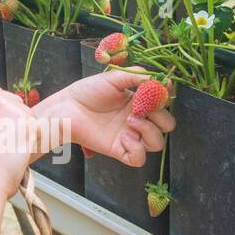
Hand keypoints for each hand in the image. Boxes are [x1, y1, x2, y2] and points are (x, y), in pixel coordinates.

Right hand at [0, 86, 41, 202]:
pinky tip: (13, 155)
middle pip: (13, 103)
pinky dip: (30, 144)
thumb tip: (5, 118)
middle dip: (12, 123)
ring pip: (27, 116)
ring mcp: (4, 104)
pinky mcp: (24, 118)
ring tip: (3, 153)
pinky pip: (37, 129)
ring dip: (22, 134)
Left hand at [36, 68, 174, 167]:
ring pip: (157, 143)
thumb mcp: (114, 78)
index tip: (161, 88)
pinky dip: (137, 149)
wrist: (67, 107)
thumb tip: (160, 79)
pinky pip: (139, 159)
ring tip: (130, 121)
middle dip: (161, 116)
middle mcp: (138, 120)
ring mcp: (129, 136)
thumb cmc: (87, 91)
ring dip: (150, 131)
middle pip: (167, 126)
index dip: (166, 98)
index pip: (165, 104)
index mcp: (139, 103)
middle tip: (142, 108)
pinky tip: (124, 138)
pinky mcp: (118, 150)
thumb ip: (137, 75)